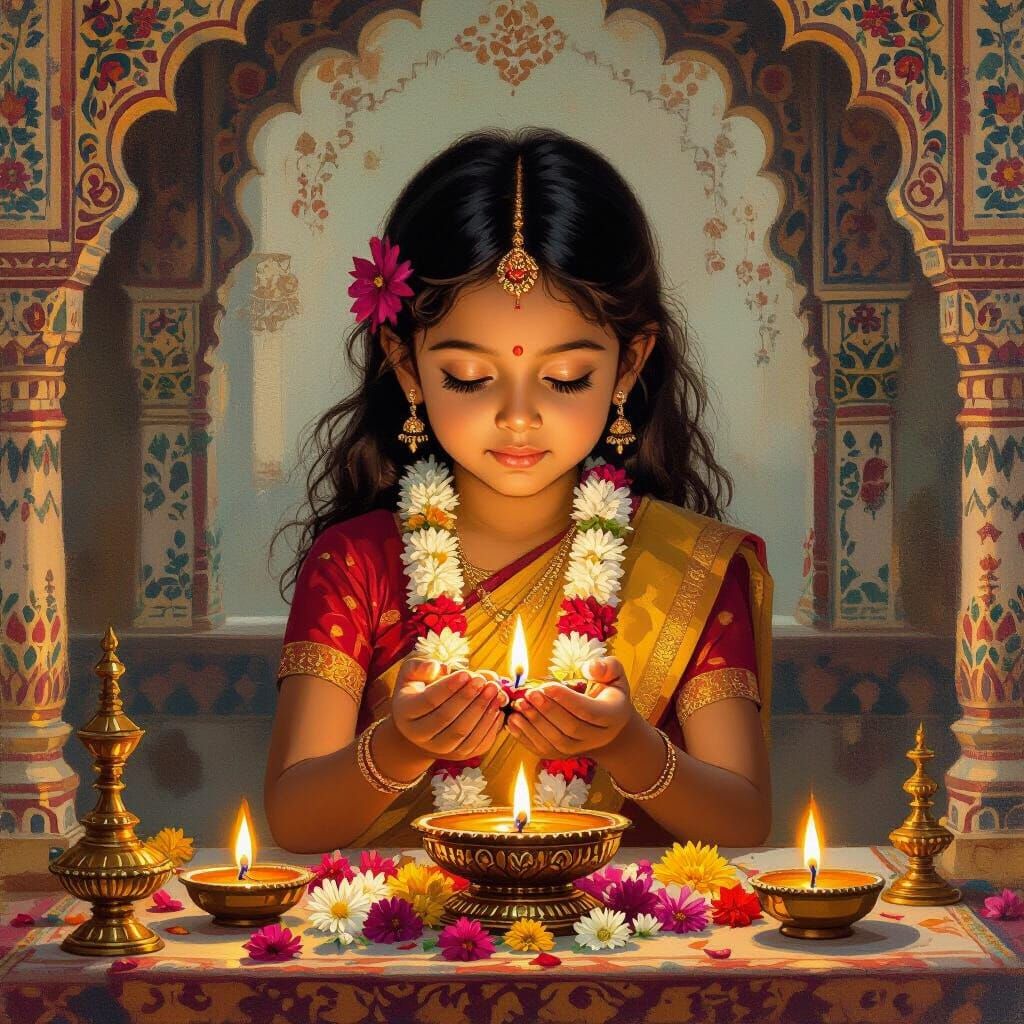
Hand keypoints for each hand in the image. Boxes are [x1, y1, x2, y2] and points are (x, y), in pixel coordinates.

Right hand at [390, 658, 503, 760]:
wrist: (423, 725)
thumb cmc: (419, 692)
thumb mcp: (411, 675)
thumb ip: (420, 666)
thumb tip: (438, 667)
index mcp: (405, 712)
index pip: (428, 700)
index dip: (449, 687)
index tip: (467, 673)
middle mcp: (419, 735)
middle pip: (446, 717)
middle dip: (468, 698)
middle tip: (484, 681)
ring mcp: (439, 749)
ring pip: (462, 733)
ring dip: (482, 712)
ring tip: (495, 692)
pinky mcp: (458, 756)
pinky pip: (476, 744)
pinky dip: (490, 728)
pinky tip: (498, 709)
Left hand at [507, 656, 637, 758]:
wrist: (608, 729)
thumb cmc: (608, 695)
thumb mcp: (615, 677)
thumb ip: (607, 667)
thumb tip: (590, 667)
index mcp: (612, 716)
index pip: (588, 711)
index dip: (566, 699)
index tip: (546, 686)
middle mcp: (597, 738)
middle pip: (571, 728)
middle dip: (548, 711)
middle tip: (529, 694)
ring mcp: (579, 750)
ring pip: (556, 742)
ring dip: (534, 724)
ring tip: (519, 705)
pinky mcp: (561, 755)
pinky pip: (543, 749)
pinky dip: (525, 737)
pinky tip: (513, 720)